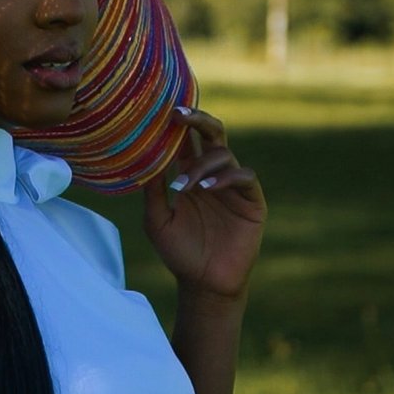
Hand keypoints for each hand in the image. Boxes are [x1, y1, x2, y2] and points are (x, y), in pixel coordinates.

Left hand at [142, 106, 266, 301]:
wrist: (204, 284)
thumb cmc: (179, 252)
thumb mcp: (157, 220)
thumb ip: (153, 190)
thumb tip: (142, 157)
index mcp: (191, 175)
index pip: (187, 140)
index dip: (178, 124)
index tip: (162, 109)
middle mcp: (213, 175)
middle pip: (212, 134)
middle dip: (197, 120)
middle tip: (178, 114)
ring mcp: (233, 186)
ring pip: (224, 154)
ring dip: (203, 164)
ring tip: (186, 186)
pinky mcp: (252, 200)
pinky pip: (243, 176)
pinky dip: (225, 177)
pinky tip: (207, 188)